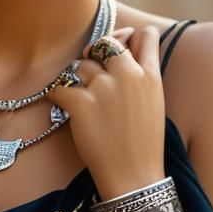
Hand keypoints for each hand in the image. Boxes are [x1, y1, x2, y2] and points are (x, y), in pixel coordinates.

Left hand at [45, 25, 167, 198]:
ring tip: (83, 99)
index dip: (131, 35)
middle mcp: (128, 75)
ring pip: (81, 66)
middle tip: (92, 65)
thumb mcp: (154, 103)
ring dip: (78, 79)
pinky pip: (60, 88)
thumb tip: (128, 49)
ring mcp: (104, 88)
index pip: (146, 37)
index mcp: (150, 76)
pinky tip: (62, 106)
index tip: (126, 37)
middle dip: (97, 52)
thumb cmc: (144, 143)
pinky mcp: (82, 103)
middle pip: (106, 44)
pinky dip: (58, 97)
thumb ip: (142, 75)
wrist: (134, 176)